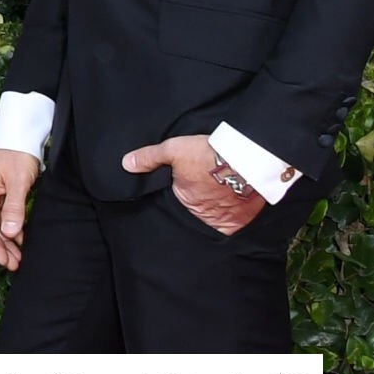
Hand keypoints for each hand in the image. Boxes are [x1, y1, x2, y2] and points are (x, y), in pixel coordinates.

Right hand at [0, 147, 41, 269]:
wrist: (21, 130)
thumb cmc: (17, 153)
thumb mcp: (18, 182)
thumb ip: (14, 208)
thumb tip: (9, 234)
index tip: (6, 261)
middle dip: (1, 247)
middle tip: (16, 264)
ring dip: (8, 239)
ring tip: (21, 255)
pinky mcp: (5, 189)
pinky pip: (6, 214)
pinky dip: (13, 227)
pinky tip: (22, 237)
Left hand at [122, 134, 264, 233]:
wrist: (247, 158)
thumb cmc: (209, 154)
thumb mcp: (173, 149)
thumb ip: (149, 158)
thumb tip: (127, 164)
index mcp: (184, 201)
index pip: (178, 206)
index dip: (182, 198)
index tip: (187, 191)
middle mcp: (204, 216)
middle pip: (198, 214)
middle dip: (199, 207)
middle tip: (204, 194)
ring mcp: (225, 220)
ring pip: (217, 220)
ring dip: (217, 212)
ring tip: (219, 198)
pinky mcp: (244, 220)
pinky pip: (236, 223)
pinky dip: (234, 216)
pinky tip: (234, 205)